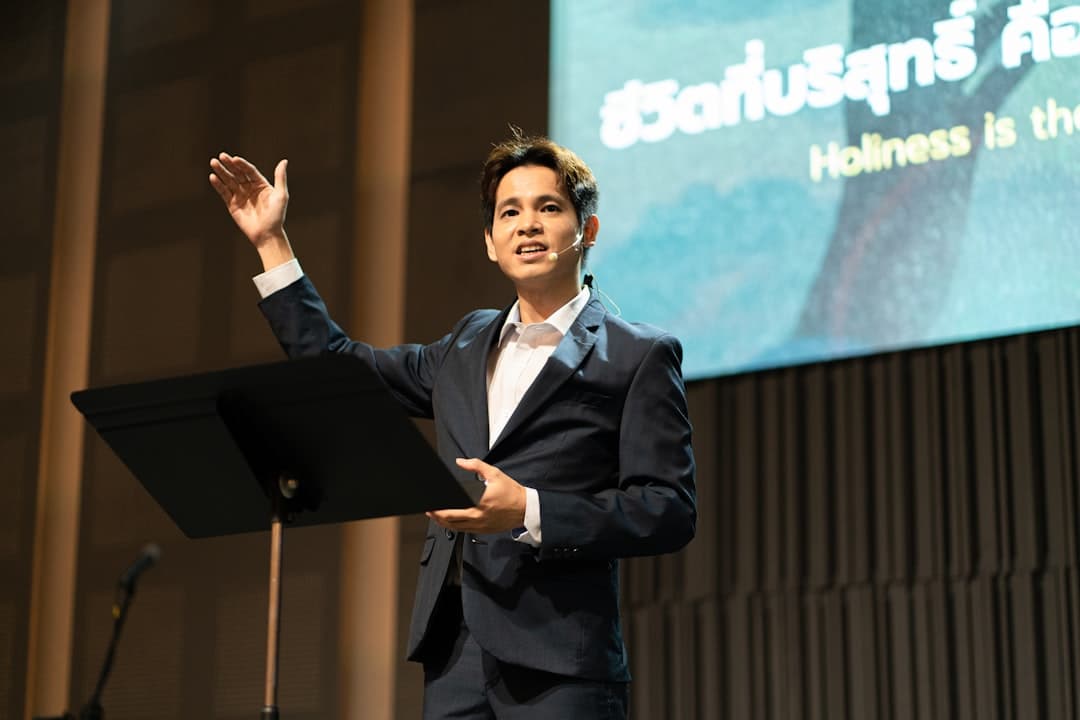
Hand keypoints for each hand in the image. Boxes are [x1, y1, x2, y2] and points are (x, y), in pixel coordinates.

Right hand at [208, 152, 292, 268]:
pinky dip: (218, 185)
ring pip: (229, 181)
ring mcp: (240, 196)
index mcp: (261, 184)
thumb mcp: (281, 195)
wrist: (267, 235)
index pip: (249, 171)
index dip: (242, 164)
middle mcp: (249, 188)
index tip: (234, 159)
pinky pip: (224, 192)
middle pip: (237, 173)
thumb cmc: (276, 216)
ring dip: (221, 172)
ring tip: (213, 162)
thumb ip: (280, 178)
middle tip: (221, 156)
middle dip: (229, 165)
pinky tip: (213, 177)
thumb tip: (284, 161)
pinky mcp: (232, 205)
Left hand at [426, 458, 527, 533]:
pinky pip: (465, 531)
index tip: (432, 504)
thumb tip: (460, 462)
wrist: (526, 509)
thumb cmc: (512, 492)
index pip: (453, 509)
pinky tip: (450, 522)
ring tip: (435, 517)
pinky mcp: (484, 531)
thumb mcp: (495, 474)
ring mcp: (481, 526)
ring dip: (443, 523)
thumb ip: (476, 466)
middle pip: (450, 521)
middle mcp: (478, 516)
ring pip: (456, 528)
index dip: (439, 509)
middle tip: (429, 511)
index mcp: (480, 502)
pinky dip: (455, 527)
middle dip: (437, 516)